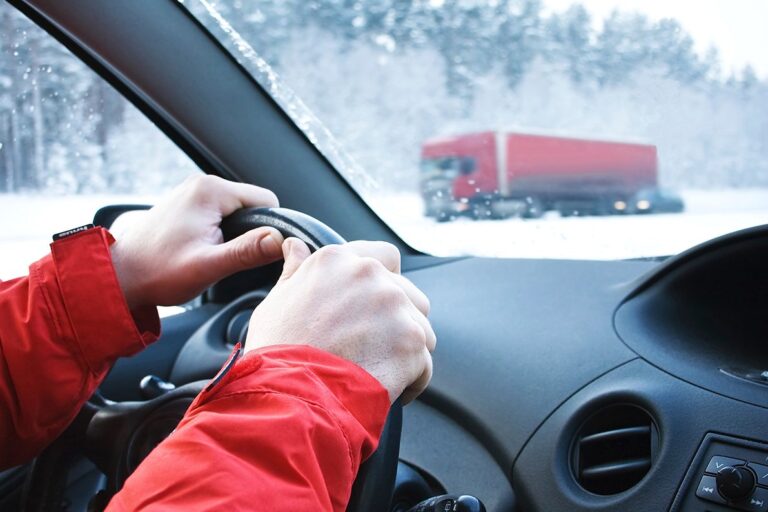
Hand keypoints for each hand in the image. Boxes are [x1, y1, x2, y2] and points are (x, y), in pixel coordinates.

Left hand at [111, 175, 283, 309]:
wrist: (119, 275)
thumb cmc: (157, 271)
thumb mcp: (208, 266)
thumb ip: (247, 251)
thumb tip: (280, 240)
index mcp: (211, 190)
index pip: (267, 200)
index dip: (270, 229)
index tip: (255, 253)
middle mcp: (202, 184)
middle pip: (252, 205)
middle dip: (250, 233)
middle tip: (228, 258)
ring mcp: (193, 192)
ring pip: (237, 211)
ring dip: (235, 234)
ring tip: (213, 256)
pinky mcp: (188, 204)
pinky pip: (221, 214)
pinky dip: (221, 232)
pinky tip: (204, 250)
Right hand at [245, 238, 435, 403]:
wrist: (291, 395)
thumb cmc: (278, 352)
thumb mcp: (276, 302)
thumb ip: (295, 271)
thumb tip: (296, 247)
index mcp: (337, 261)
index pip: (384, 256)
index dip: (384, 281)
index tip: (373, 306)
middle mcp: (370, 275)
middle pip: (407, 294)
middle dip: (396, 320)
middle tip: (372, 347)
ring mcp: (394, 307)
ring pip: (420, 326)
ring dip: (406, 348)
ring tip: (380, 370)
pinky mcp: (411, 342)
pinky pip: (424, 362)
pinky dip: (411, 379)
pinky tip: (390, 390)